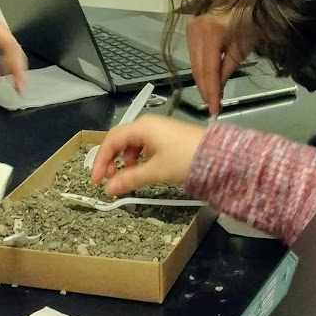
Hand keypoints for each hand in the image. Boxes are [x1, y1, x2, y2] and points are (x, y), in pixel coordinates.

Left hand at [0, 9, 27, 92]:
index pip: (9, 46)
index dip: (16, 65)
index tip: (17, 83)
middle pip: (16, 48)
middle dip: (20, 69)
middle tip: (19, 88)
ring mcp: (0, 28)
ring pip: (16, 48)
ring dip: (18, 66)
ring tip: (17, 83)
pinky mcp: (0, 33)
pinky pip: (11, 47)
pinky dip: (13, 60)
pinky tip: (11, 72)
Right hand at [91, 116, 207, 195]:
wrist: (219, 156)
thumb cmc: (185, 159)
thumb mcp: (156, 171)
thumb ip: (130, 179)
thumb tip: (109, 190)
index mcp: (141, 127)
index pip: (111, 141)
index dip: (100, 161)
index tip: (97, 181)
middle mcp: (147, 125)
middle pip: (119, 140)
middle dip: (111, 160)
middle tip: (109, 180)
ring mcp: (158, 130)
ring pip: (132, 144)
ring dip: (125, 160)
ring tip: (128, 177)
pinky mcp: (168, 138)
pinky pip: (145, 146)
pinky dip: (138, 159)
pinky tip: (143, 170)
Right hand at [186, 10, 254, 114]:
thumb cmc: (250, 21)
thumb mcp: (243, 48)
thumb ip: (228, 70)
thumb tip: (218, 90)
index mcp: (212, 33)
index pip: (209, 70)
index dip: (211, 92)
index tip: (214, 109)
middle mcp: (197, 30)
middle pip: (198, 69)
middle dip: (206, 89)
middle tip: (213, 107)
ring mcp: (191, 28)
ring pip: (194, 64)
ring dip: (203, 81)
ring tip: (212, 97)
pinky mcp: (191, 29)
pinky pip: (194, 56)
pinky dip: (201, 69)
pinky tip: (209, 80)